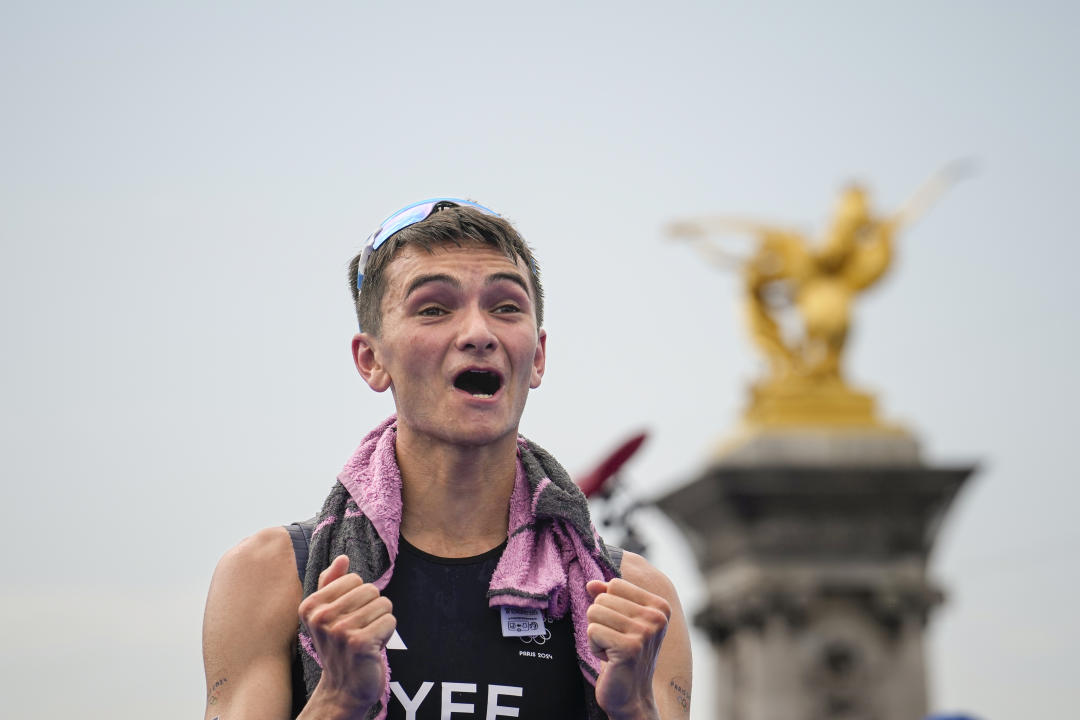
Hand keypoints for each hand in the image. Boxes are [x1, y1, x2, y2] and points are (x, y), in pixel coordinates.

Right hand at [298, 555, 395, 714]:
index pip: (354, 579)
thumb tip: (342, 558)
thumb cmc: (339, 647)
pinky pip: (390, 620)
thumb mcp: (328, 614)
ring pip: (383, 604)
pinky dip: (387, 633)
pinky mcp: (359, 643)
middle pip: (370, 589)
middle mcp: (321, 617)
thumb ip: (332, 584)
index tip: (349, 618)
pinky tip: (373, 647)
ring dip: (380, 621)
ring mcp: (339, 630)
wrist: (343, 688)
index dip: (359, 598)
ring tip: (366, 638)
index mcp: (311, 606)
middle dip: (372, 609)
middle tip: (359, 630)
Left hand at [586, 578, 670, 719]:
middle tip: (616, 642)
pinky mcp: (629, 647)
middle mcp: (656, 617)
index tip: (622, 628)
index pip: (615, 584)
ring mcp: (645, 632)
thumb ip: (608, 598)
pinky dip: (594, 646)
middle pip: (603, 598)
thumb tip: (592, 583)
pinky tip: (610, 659)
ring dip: (596, 634)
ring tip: (613, 650)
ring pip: (595, 612)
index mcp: (659, 606)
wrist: (632, 696)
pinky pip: (592, 630)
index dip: (610, 606)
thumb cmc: (625, 656)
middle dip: (601, 621)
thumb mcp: (620, 621)